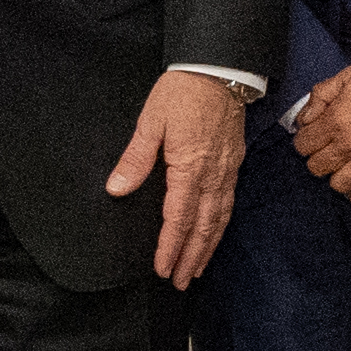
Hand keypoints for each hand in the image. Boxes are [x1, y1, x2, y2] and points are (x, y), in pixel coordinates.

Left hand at [110, 72, 250, 284]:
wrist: (220, 69)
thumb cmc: (183, 91)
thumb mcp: (151, 121)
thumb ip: (135, 158)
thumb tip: (117, 189)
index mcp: (189, 166)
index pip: (179, 218)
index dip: (170, 246)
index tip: (162, 269)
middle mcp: (212, 175)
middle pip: (203, 226)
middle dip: (190, 257)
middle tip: (179, 282)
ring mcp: (227, 170)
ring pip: (219, 219)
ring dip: (207, 248)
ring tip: (196, 269)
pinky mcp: (234, 163)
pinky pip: (229, 204)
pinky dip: (221, 226)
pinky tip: (214, 235)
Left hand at [292, 61, 350, 207]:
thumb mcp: (349, 76)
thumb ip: (321, 94)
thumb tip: (306, 116)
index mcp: (336, 120)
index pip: (303, 144)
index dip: (305, 141)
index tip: (311, 140)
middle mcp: (349, 144)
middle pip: (317, 167)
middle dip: (319, 160)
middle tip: (327, 153)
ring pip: (338, 185)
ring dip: (338, 177)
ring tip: (344, 168)